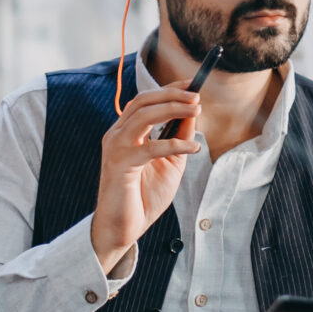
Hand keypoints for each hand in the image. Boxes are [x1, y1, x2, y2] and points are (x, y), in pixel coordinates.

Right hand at [90, 84, 203, 271]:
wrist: (124, 227)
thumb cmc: (144, 196)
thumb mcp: (171, 162)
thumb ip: (179, 137)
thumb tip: (193, 113)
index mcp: (126, 131)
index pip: (146, 100)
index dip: (169, 89)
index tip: (193, 85)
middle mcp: (117, 134)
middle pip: (143, 101)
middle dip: (172, 95)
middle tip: (196, 97)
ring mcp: (116, 147)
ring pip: (144, 115)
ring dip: (172, 109)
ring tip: (195, 110)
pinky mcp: (120, 164)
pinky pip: (150, 147)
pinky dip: (174, 144)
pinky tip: (194, 149)